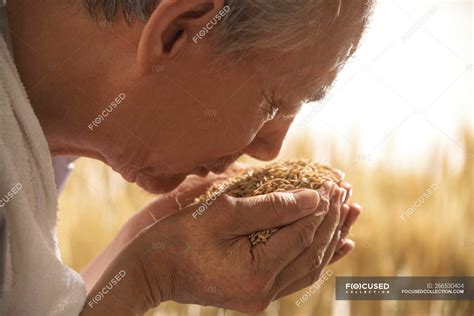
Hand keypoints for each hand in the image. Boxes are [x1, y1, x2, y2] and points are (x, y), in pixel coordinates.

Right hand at [128, 183, 345, 313]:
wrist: (148, 270)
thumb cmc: (177, 237)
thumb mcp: (221, 213)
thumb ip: (270, 206)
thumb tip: (312, 197)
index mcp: (255, 274)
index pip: (302, 236)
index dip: (321, 208)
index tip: (334, 182)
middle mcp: (263, 293)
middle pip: (312, 254)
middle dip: (333, 222)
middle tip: (349, 194)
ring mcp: (260, 297)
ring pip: (309, 267)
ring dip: (331, 239)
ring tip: (352, 214)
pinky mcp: (255, 293)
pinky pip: (296, 276)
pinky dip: (317, 257)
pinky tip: (337, 246)